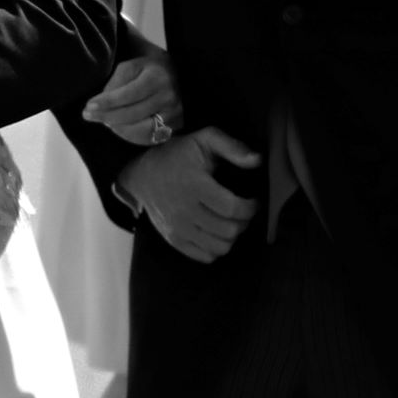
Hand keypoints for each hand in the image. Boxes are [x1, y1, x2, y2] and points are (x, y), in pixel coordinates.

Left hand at [83, 46, 183, 145]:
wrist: (179, 76)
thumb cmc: (149, 70)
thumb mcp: (131, 67)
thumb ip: (116, 82)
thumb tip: (101, 102)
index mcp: (156, 78)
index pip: (127, 94)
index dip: (107, 102)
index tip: (89, 106)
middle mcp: (168, 97)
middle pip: (133, 114)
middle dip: (107, 116)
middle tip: (88, 116)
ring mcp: (175, 114)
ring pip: (142, 129)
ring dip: (118, 128)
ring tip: (104, 121)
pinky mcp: (176, 126)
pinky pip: (150, 137)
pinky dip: (131, 136)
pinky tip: (118, 129)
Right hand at [117, 126, 261, 262]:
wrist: (140, 175)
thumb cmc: (176, 156)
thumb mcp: (203, 140)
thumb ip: (231, 147)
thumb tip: (257, 161)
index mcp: (194, 185)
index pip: (232, 208)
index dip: (250, 208)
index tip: (252, 201)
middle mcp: (184, 210)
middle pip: (228, 230)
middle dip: (243, 222)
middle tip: (241, 211)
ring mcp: (178, 228)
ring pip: (219, 247)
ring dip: (231, 236)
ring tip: (228, 222)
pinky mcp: (173, 240)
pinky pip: (205, 256)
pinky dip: (215, 248)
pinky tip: (214, 232)